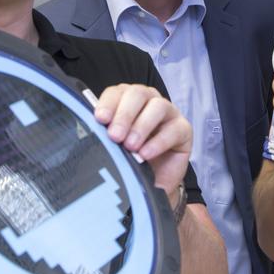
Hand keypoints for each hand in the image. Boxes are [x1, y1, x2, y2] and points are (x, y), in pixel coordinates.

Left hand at [95, 84, 191, 199]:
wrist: (153, 181)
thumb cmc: (131, 159)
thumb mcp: (114, 147)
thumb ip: (105, 135)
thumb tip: (90, 133)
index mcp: (127, 100)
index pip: (117, 92)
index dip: (108, 103)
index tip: (100, 119)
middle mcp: (148, 101)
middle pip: (138, 94)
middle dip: (124, 115)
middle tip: (115, 136)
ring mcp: (169, 113)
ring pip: (158, 106)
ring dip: (142, 126)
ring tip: (131, 146)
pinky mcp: (184, 129)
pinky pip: (174, 129)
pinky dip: (158, 142)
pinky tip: (146, 154)